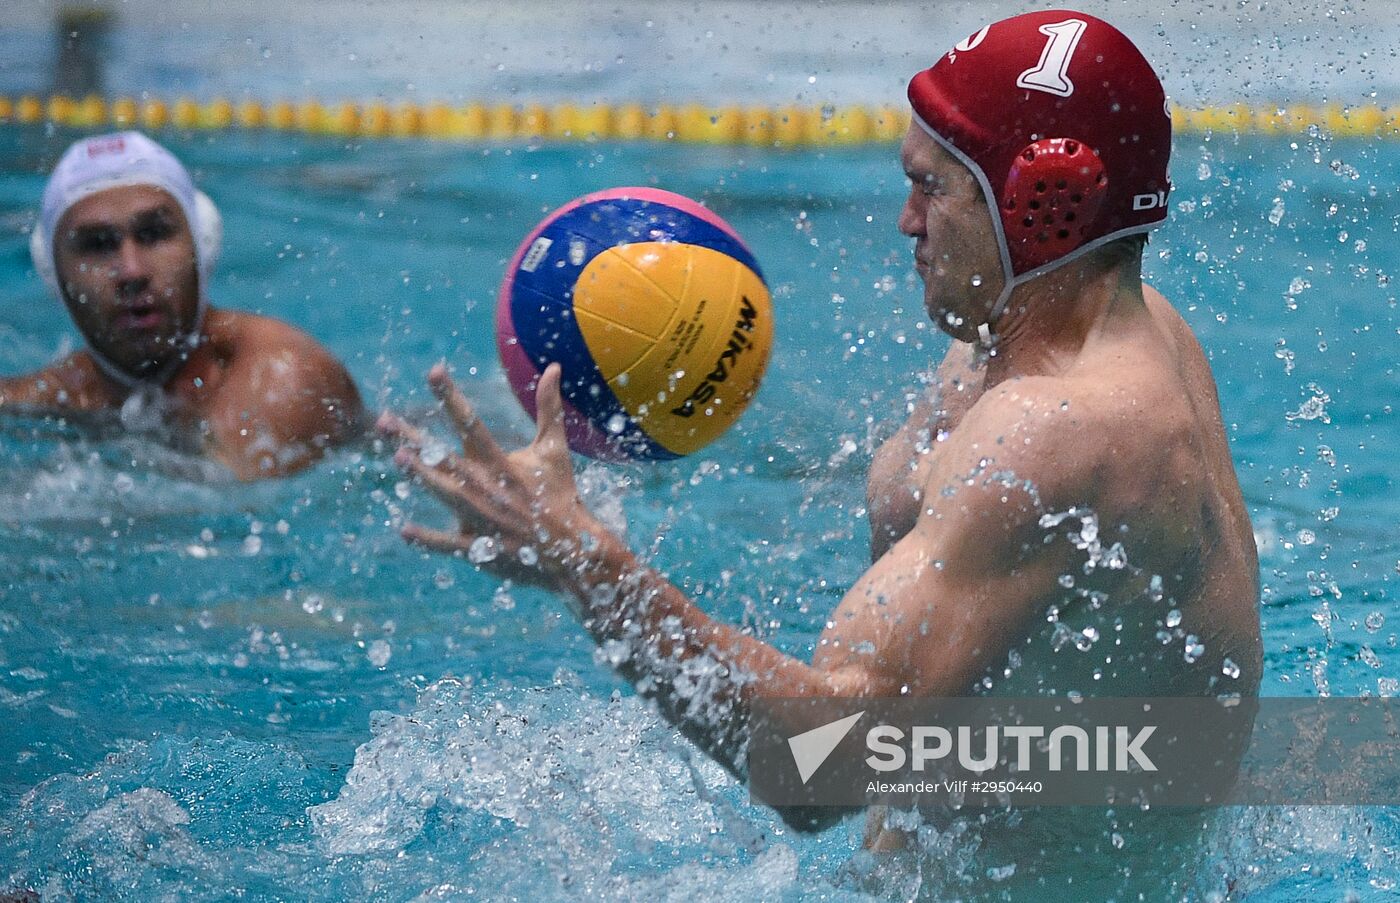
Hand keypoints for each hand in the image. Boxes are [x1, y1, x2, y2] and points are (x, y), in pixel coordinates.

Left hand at [379, 362, 602, 587]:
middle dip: (414, 438)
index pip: (470, 423)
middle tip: (384, 420)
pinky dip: (428, 539)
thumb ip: (549, 408)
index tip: (433, 371)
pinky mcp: (480, 548)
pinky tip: (404, 530)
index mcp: (500, 464)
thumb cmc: (558, 495)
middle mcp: (486, 487)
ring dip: (420, 476)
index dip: (451, 397)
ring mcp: (482, 518)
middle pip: (444, 458)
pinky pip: (450, 543)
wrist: (571, 549)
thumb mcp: (554, 449)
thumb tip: (555, 367)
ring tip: (397, 457)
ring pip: (445, 493)